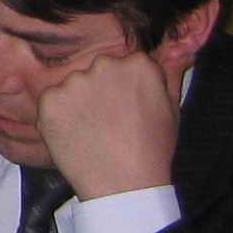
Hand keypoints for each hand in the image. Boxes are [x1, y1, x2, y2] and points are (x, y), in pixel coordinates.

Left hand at [33, 38, 182, 200]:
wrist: (124, 188)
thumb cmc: (153, 151)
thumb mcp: (172, 108)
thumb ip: (172, 71)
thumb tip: (182, 44)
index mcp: (138, 64)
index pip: (125, 64)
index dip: (125, 89)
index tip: (128, 110)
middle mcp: (105, 65)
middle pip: (97, 71)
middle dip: (99, 91)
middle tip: (108, 123)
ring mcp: (75, 82)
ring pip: (73, 86)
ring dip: (77, 103)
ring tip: (92, 133)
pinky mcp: (50, 100)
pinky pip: (51, 101)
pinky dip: (58, 117)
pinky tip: (75, 136)